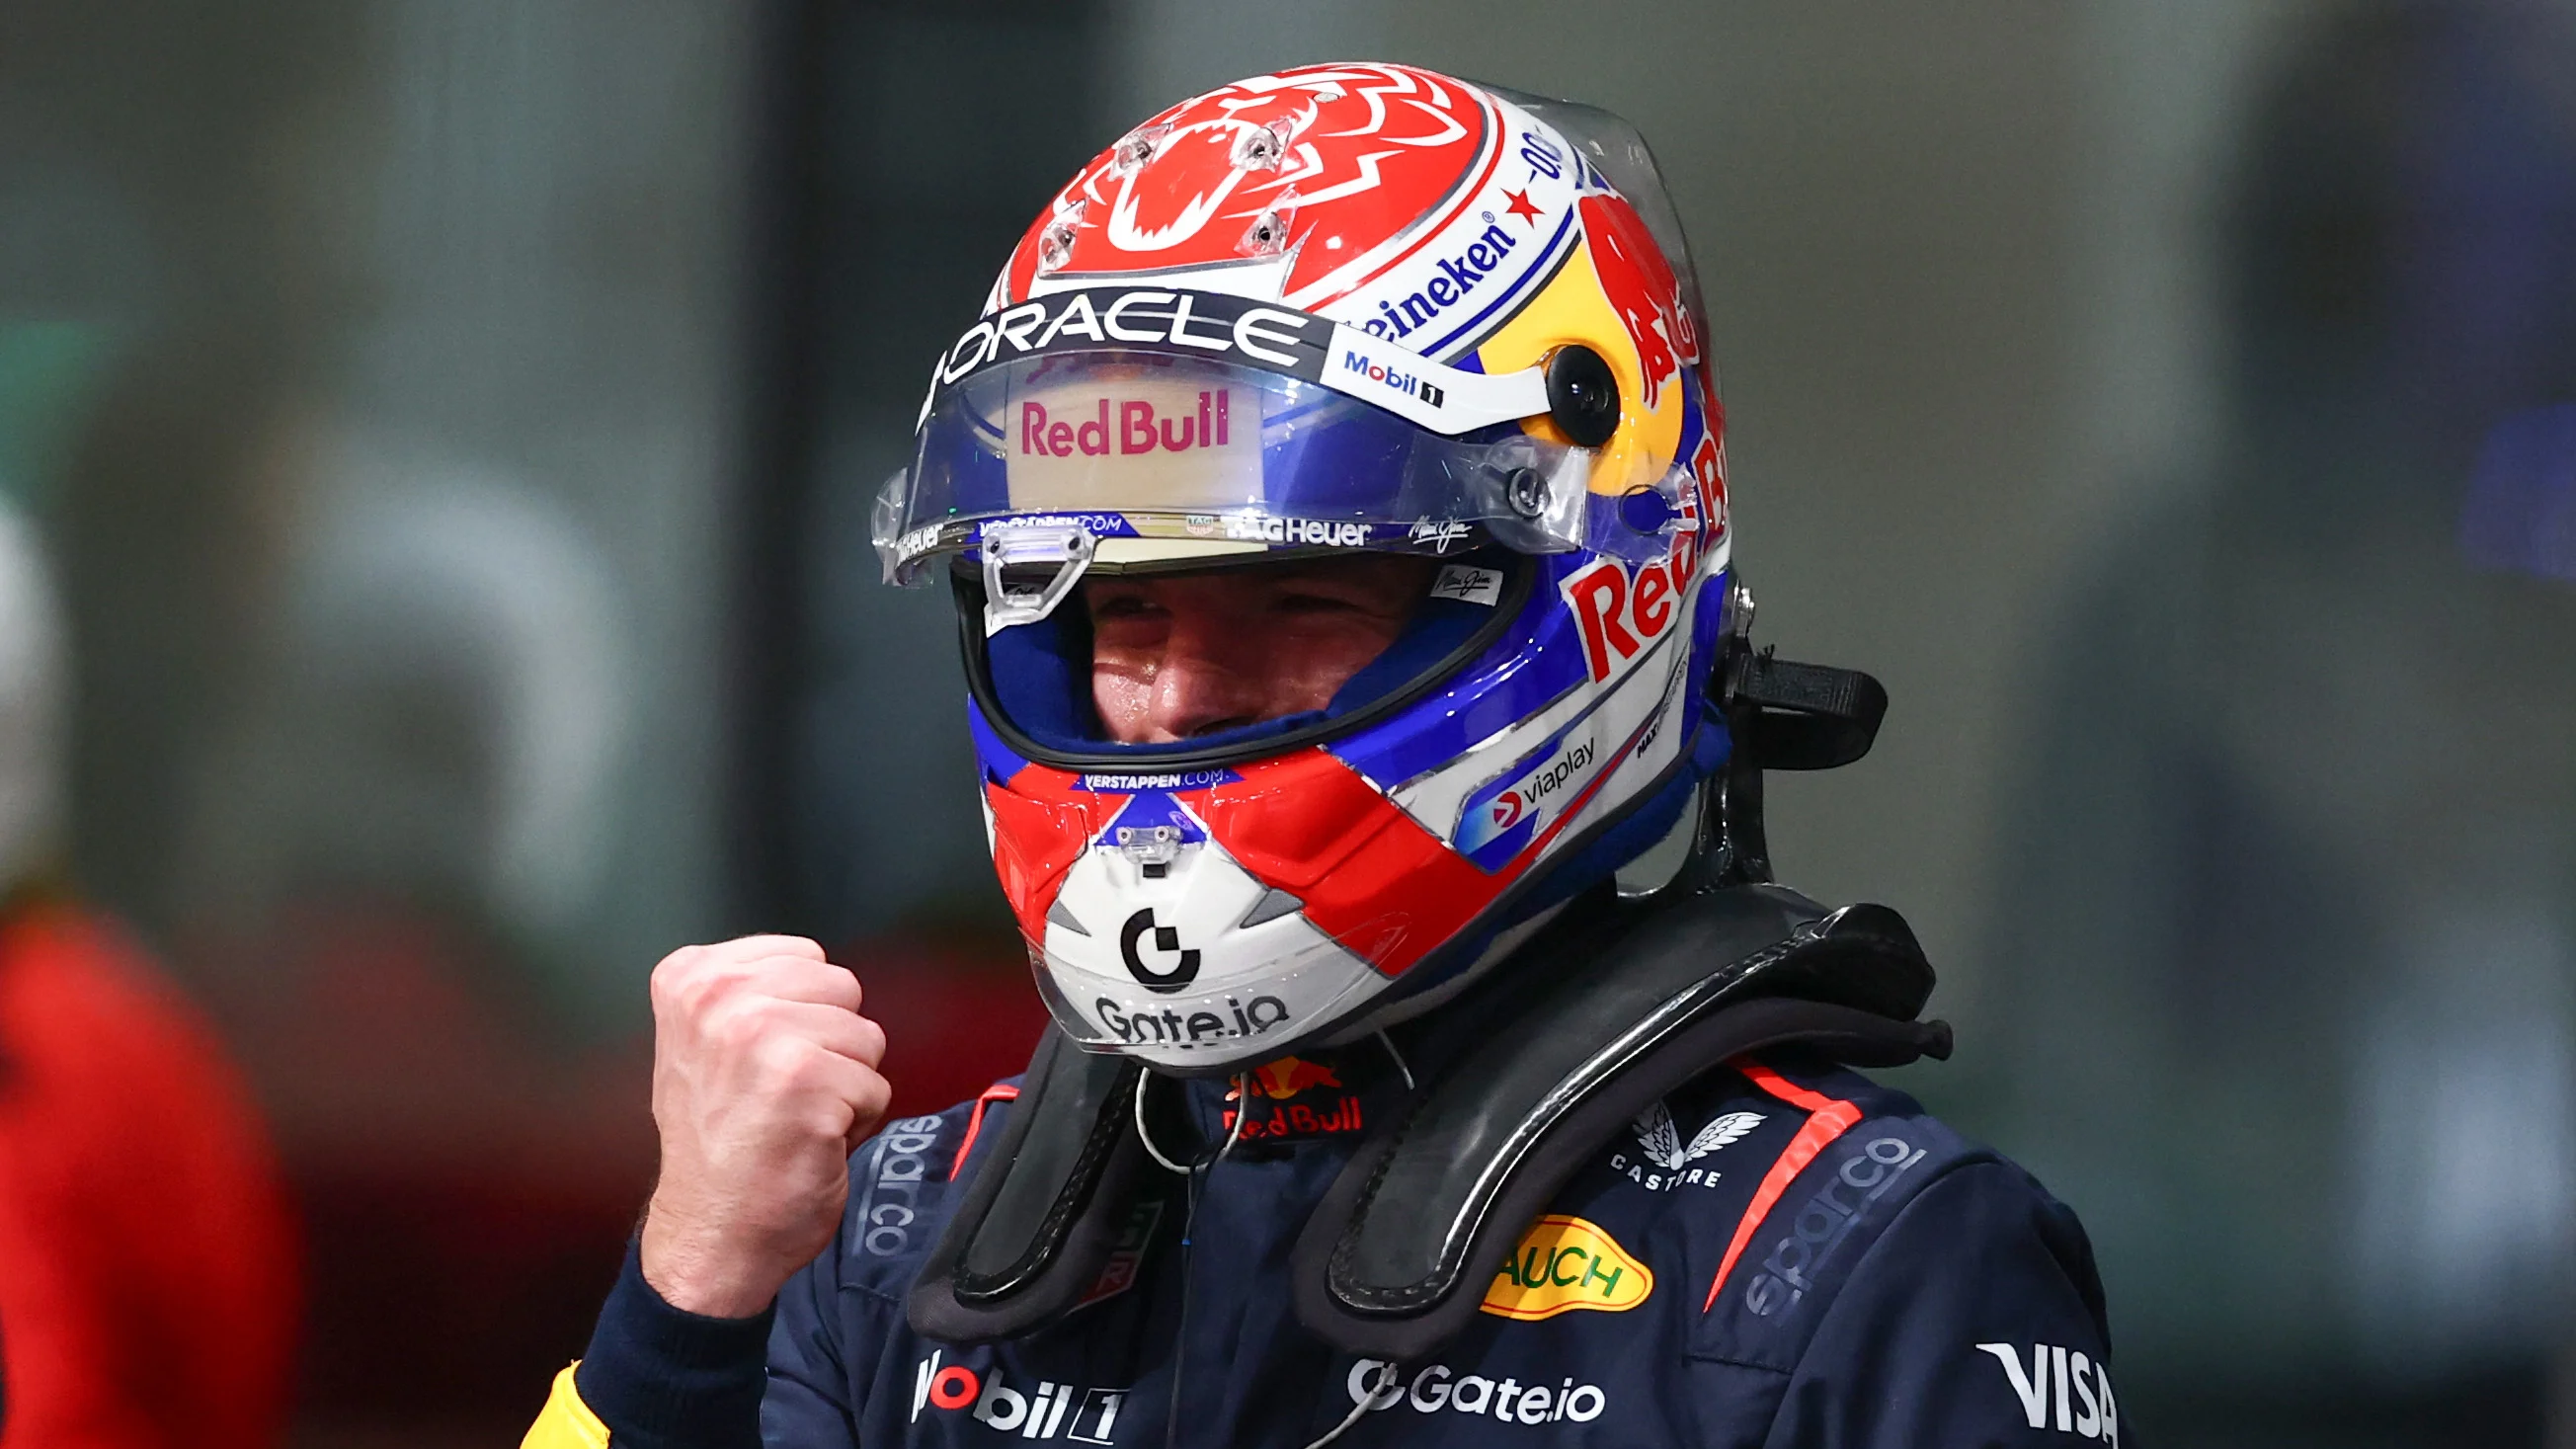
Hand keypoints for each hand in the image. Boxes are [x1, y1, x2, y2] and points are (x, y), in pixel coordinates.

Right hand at [638, 935, 889, 1316]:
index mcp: (690, 978)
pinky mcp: (807, 1082)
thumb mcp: (703, 1041)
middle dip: (831, 1042)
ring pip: (866, 1036)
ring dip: (846, 1082)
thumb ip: (751, 991)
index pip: (806, 957)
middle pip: (842, 989)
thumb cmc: (717, 1145)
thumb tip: (816, 970)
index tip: (758, 1060)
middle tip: (782, 1092)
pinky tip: (810, 1141)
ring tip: (794, 1116)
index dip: (802, 1013)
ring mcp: (763, 1037)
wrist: (710, 1232)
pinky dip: (858, 1120)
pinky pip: (877, 1086)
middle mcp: (720, 998)